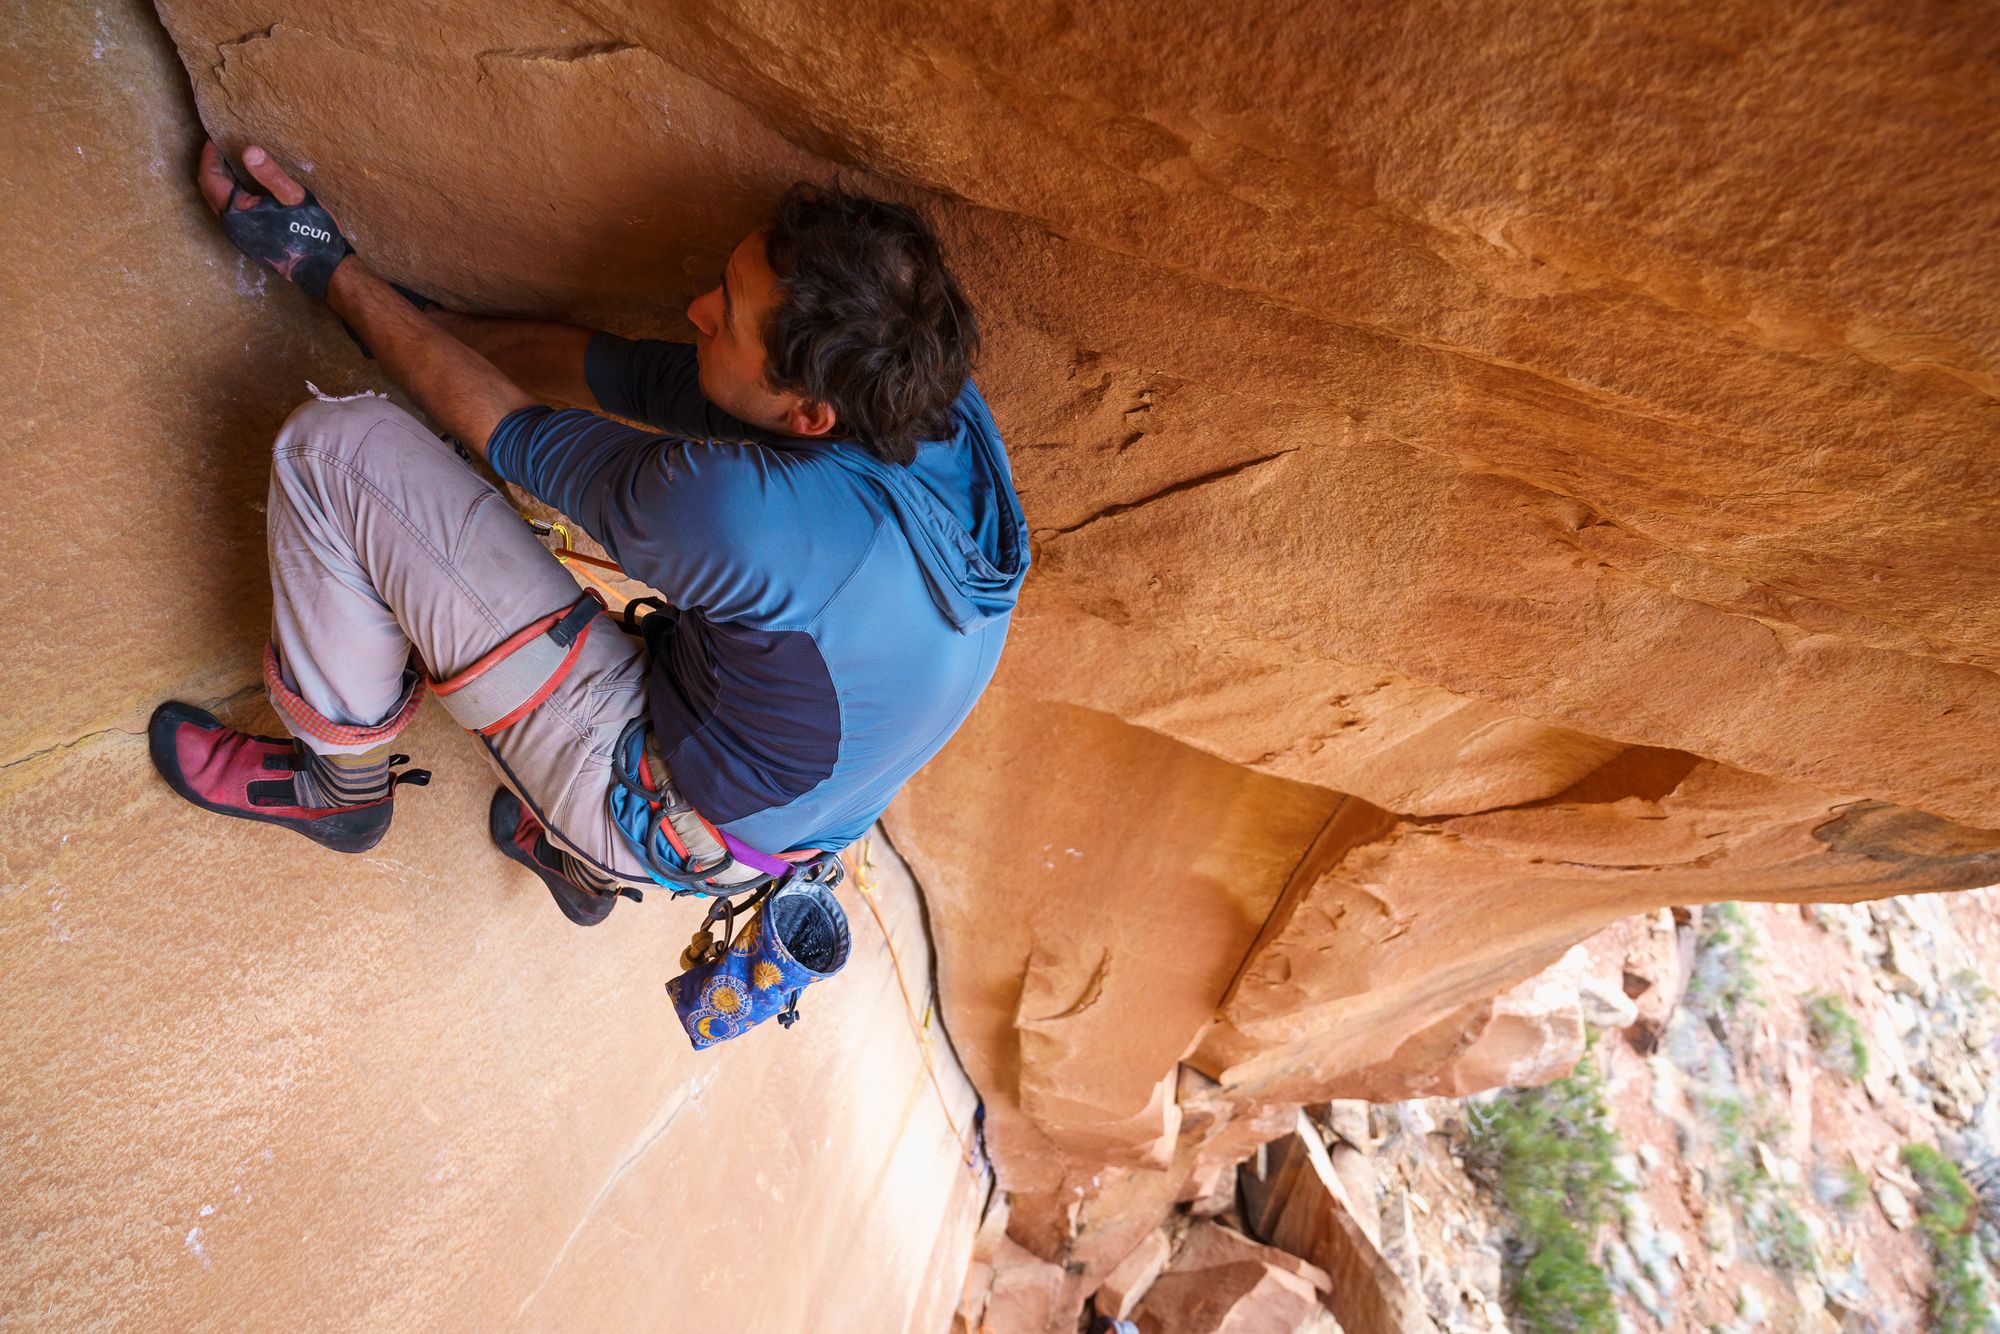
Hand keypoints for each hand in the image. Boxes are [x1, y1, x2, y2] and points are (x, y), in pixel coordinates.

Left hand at [196, 141, 352, 298]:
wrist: (322, 267)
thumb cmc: (311, 231)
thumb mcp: (295, 197)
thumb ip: (270, 174)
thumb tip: (248, 150)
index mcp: (237, 211)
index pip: (210, 177)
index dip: (209, 156)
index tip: (215, 139)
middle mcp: (231, 225)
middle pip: (208, 190)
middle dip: (210, 167)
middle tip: (220, 148)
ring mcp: (239, 236)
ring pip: (217, 203)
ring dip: (219, 182)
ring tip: (230, 164)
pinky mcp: (249, 242)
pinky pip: (229, 214)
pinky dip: (229, 196)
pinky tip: (245, 188)